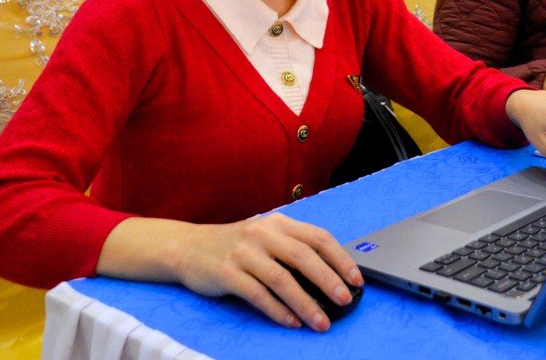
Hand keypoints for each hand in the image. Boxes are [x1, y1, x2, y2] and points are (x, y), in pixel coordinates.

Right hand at [172, 214, 360, 331]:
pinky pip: (257, 294)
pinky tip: (291, 323)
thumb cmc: (236, 245)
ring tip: (321, 322)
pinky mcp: (227, 273)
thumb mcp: (266, 237)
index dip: (340, 259)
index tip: (356, 279)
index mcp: (279, 223)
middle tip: (345, 301)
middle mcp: (263, 234)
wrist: (189, 247)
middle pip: (303, 257)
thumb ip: (293, 248)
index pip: (318, 238)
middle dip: (328, 281)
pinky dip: (277, 310)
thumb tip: (331, 276)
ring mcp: (244, 253)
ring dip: (305, 303)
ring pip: (281, 279)